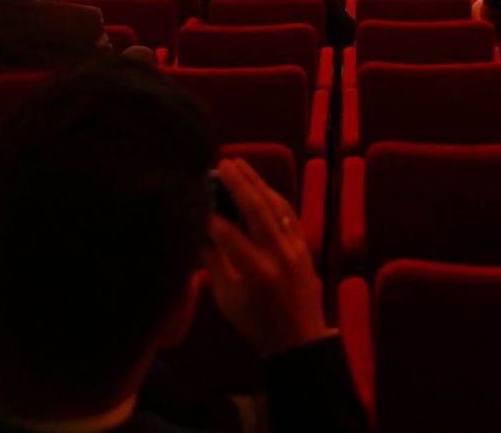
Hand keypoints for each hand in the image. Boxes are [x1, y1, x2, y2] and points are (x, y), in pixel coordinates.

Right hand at [203, 156, 330, 357]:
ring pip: (276, 205)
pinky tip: (261, 184)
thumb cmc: (256, 323)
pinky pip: (289, 213)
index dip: (210, 213)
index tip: (196, 194)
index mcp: (255, 271)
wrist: (300, 337)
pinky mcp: (305, 244)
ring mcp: (295, 247)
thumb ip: (213, 263)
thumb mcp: (227, 299)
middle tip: (222, 162)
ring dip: (257, 182)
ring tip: (240, 164)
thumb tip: (198, 231)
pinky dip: (274, 195)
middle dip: (238, 183)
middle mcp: (277, 254)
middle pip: (256, 208)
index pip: (228, 233)